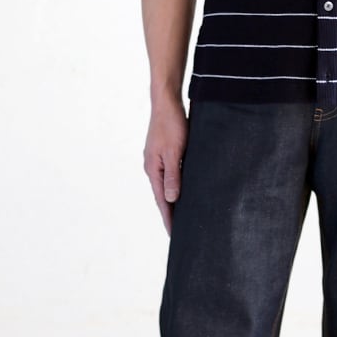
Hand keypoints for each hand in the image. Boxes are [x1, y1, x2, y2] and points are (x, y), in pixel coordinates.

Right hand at [144, 99, 187, 234]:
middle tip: (180, 233)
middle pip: (162, 196)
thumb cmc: (171, 124)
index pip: (162, 201)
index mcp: (153, 169)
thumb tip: (172, 199)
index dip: (169, 218)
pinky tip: (183, 191)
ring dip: (174, 201)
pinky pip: (170, 175)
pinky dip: (176, 187)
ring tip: (182, 217)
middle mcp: (153, 167)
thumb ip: (173, 175)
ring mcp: (157, 160)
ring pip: (167, 186)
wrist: (166, 101)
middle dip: (171, 214)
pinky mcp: (164, 153)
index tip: (175, 235)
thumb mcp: (175, 151)